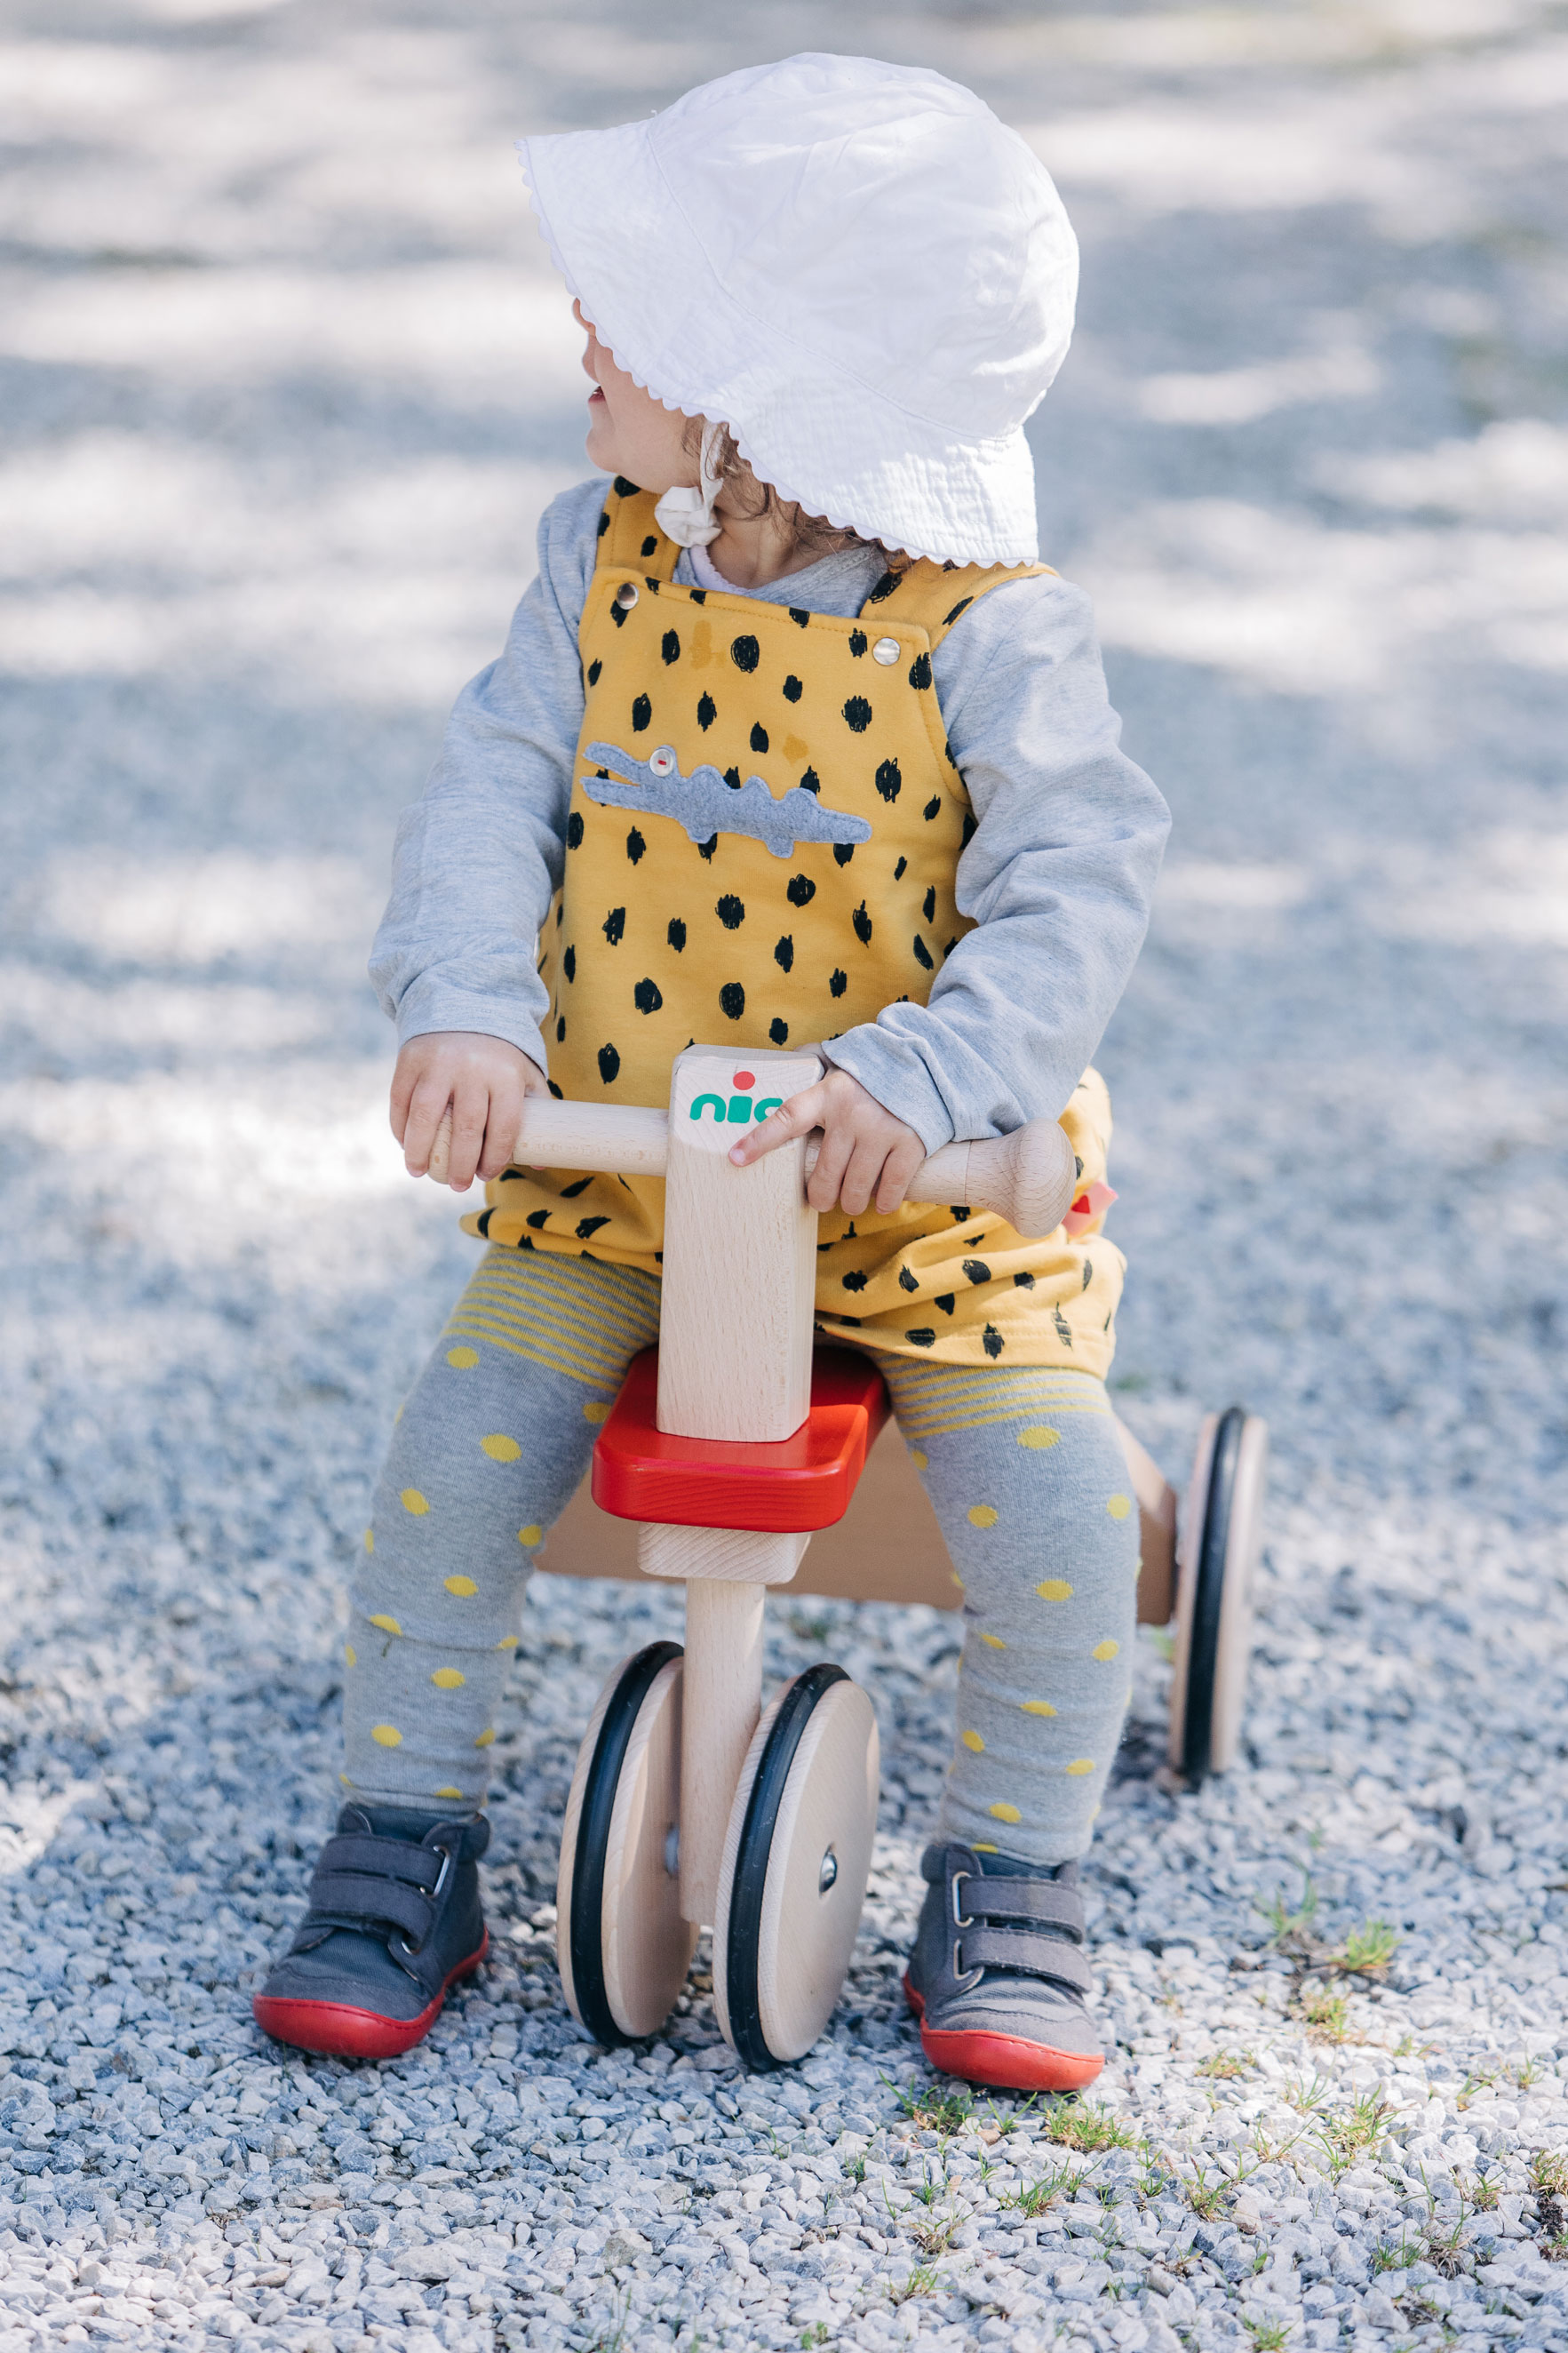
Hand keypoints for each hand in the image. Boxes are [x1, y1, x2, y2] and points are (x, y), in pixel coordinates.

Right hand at [391, 1032, 546, 1191]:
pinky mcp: (410, 1059)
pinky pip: (401, 1100)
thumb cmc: (500, 1052)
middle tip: (456, 1185)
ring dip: (419, 1151)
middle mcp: (472, 1068)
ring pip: (426, 1117)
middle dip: (460, 1164)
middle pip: (465, 1129)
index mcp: (506, 1075)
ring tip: (420, 1172)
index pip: (503, 1127)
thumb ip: (535, 1111)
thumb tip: (539, 1163)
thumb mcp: (525, 1072)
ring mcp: (438, 1063)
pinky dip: (400, 1127)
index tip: (486, 1174)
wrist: (464, 1002)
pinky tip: (405, 1145)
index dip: (495, 1158)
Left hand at [728, 1065, 924, 1217]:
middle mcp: (852, 1114)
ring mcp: (882, 1131)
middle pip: (824, 1175)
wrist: (931, 1065)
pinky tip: (880, 1201)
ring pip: (856, 1189)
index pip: (787, 1118)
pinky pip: (890, 1189)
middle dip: (819, 1196)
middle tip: (821, 1199)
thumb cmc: (875, 1073)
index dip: (760, 1140)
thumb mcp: (840, 1063)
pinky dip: (883, 1202)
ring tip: (851, 1201)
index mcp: (828, 1094)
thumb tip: (780, 1060)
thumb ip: (813, 1063)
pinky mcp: (910, 1145)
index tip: (735, 1158)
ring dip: (851, 1203)